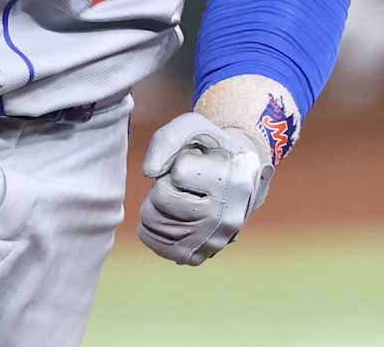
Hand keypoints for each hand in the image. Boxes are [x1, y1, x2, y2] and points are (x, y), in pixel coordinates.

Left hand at [137, 112, 271, 265]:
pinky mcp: (198, 255)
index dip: (181, 162)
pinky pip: (157, 245)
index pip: (179, 172)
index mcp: (234, 180)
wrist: (235, 178)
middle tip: (182, 182)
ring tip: (176, 195)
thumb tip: (148, 172)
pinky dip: (152, 227)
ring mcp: (213, 240)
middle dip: (163, 183)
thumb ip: (167, 139)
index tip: (198, 162)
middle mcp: (227, 216)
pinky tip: (167, 214)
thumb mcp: (194, 127)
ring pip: (154, 221)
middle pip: (162, 199)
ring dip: (155, 203)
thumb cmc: (210, 148)